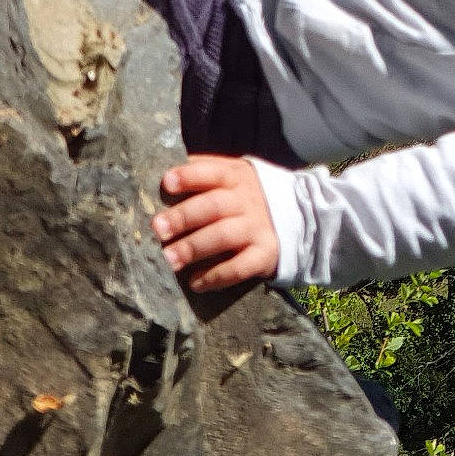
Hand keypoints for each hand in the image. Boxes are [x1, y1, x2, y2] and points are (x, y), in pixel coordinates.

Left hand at [151, 155, 279, 290]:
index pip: (212, 172)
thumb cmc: (244, 197)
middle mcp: (246, 200)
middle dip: (183, 217)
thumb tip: (159, 174)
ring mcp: (257, 228)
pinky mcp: (264, 254)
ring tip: (169, 260)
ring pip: (223, 236)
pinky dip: (216, 276)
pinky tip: (195, 282)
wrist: (297, 217)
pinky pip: (239, 267)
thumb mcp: (232, 177)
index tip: (167, 183)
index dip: (189, 176)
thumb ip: (202, 173)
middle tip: (157, 229)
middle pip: (213, 206)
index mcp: (235, 177)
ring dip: (193, 248)